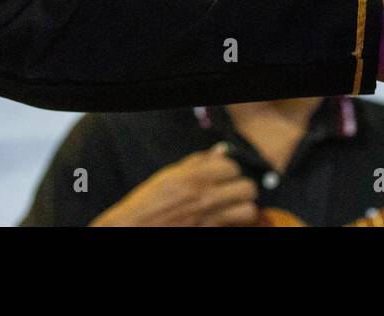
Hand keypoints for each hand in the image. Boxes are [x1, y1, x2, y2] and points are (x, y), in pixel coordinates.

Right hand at [89, 143, 258, 226]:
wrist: (134, 229)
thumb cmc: (147, 204)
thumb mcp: (168, 176)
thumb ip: (196, 162)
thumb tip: (220, 151)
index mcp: (193, 178)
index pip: (232, 166)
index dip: (229, 170)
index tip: (223, 174)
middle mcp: (205, 198)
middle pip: (248, 188)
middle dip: (241, 188)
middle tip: (231, 191)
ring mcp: (210, 219)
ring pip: (249, 211)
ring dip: (243, 208)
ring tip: (232, 208)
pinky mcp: (210, 232)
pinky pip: (235, 226)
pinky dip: (233, 223)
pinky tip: (223, 220)